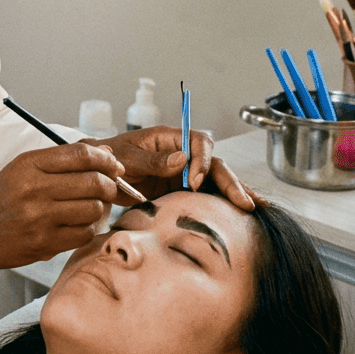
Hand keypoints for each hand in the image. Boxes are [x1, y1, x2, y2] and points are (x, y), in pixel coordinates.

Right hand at [0, 144, 123, 278]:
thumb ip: (64, 159)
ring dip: (99, 209)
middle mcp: (34, 189)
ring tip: (90, 208)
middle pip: (93, 181)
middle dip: (109, 185)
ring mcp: (40, 218)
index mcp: (29, 164)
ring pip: (93, 209)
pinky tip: (77, 225)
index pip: (81, 154)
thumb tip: (107, 154)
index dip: (106, 160)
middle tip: (108, 189)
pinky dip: (87, 229)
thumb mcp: (24, 169)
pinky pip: (84, 233)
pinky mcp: (44, 243)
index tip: (114, 167)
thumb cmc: (2, 200)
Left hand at [96, 126, 258, 209]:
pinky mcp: (183, 191)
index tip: (193, 182)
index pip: (199, 142)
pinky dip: (224, 203)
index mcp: (170, 138)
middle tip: (243, 203)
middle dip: (230, 182)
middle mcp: (182, 154)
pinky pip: (207, 195)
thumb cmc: (110, 159)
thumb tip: (182, 159)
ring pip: (216, 179)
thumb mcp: (127, 158)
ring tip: (256, 207)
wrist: (98, 174)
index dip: (202, 160)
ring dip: (236, 192)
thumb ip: (153, 160)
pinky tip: (242, 214)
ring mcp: (184, 173)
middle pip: (214, 163)